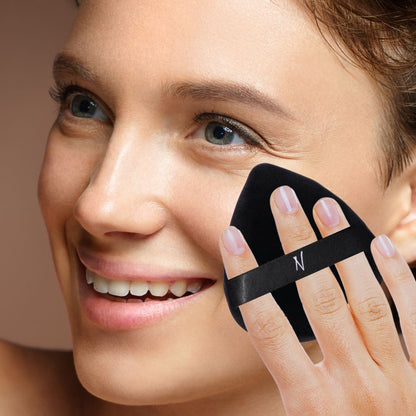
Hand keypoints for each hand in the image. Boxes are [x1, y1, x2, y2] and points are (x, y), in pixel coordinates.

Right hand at [220, 186, 415, 414]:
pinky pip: (413, 316)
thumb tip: (262, 352)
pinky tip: (379, 246)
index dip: (247, 275)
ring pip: (365, 297)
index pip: (267, 324)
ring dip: (343, 247)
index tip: (232, 238)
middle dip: (297, 243)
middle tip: (285, 201)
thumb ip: (279, 399)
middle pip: (318, 296)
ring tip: (327, 209)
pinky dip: (397, 277)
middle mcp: (353, 382)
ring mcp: (397, 377)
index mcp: (311, 404)